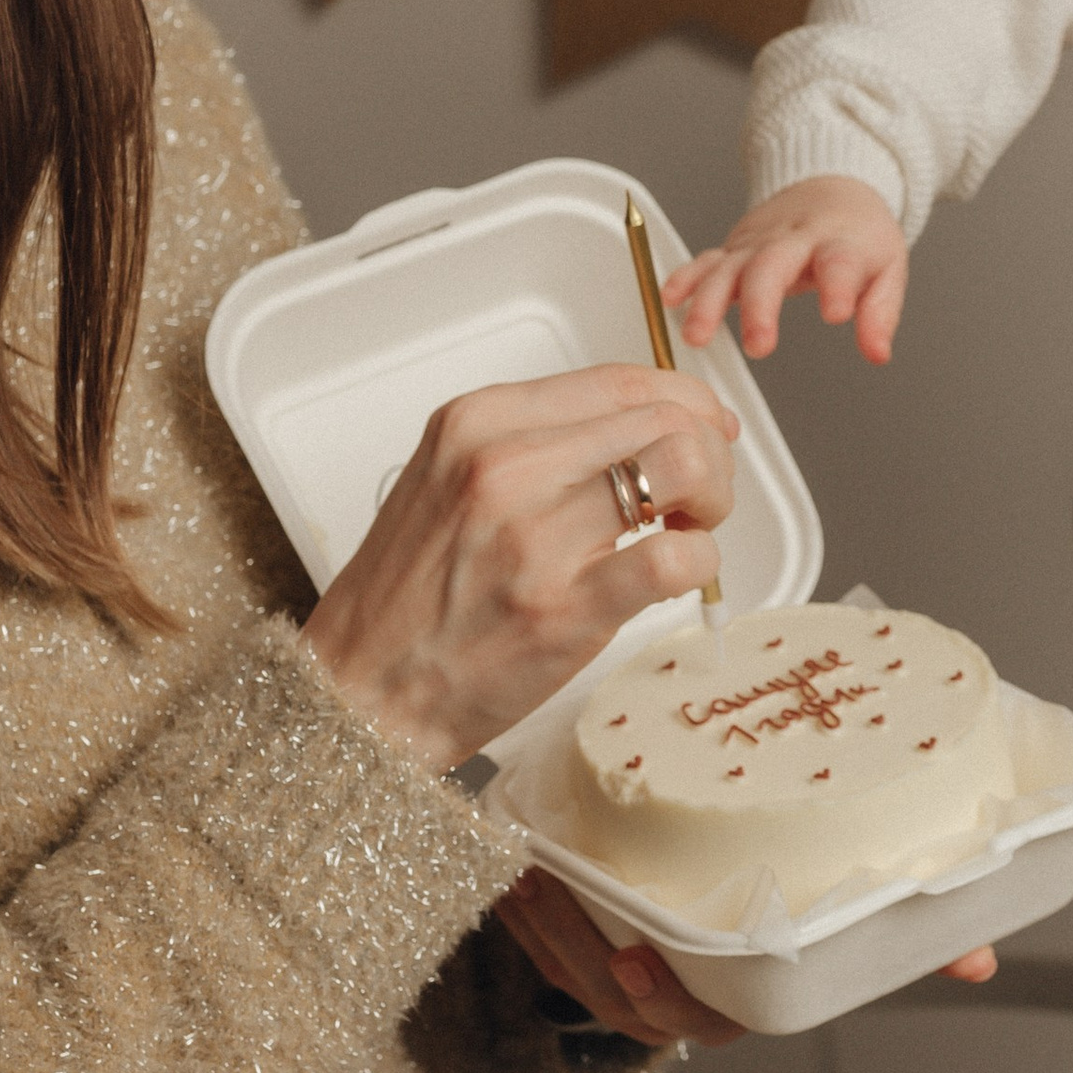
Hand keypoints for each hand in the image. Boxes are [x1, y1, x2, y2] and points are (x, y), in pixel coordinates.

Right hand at [303, 361, 738, 770]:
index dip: (684, 401)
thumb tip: (639, 428)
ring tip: (690, 530)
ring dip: (713, 498)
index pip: (621, 380)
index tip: (702, 428)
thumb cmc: (407, 599)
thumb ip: (533, 445)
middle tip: (699, 495)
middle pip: (665, 417)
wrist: (359, 693)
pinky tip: (679, 575)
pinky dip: (703, 562)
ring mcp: (534, 536)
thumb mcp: (450, 481)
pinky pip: (678, 558)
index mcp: (478, 423)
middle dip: (708, 452)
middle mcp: (505, 465)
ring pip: (684, 468)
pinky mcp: (564, 608)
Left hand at [494, 870, 997, 1052]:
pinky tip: (515, 867)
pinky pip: (544, 949)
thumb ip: (906, 928)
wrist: (697, 868)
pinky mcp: (579, 945)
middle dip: (596, 953)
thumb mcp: (843, 904)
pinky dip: (525, 913)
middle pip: (631, 1001)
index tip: (647, 955)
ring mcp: (625, 973)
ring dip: (551, 926)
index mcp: (737, 990)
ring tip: (535, 870)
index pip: (709, 1013)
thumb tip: (979, 960)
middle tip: (570, 891)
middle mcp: (681, 991)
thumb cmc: (773, 899)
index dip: (673, 993)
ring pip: (579, 975)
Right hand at [665, 175, 908, 363]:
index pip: (840, 262)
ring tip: (698, 333)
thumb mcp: (887, 270)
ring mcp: (761, 241)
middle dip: (760, 305)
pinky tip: (671, 297)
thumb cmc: (859, 235)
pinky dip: (686, 276)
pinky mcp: (736, 246)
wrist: (833, 187)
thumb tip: (878, 352)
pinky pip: (707, 258)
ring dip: (709, 300)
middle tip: (758, 344)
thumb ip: (880, 314)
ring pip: (730, 265)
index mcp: (841, 243)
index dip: (838, 286)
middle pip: (772, 266)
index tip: (836, 313)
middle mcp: (795, 239)